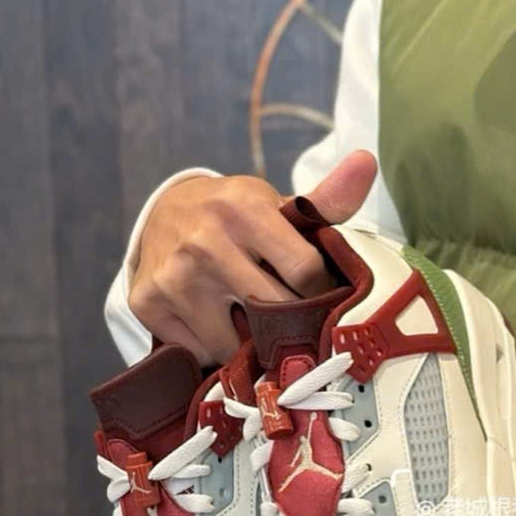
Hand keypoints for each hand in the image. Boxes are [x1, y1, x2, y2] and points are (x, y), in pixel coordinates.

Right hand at [128, 147, 378, 364]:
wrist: (164, 213)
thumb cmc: (235, 215)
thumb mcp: (277, 204)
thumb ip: (326, 201)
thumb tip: (367, 163)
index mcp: (244, 208)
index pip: (306, 273)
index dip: (320, 292)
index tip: (317, 294)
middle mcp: (205, 242)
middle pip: (274, 312)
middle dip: (289, 322)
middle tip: (289, 316)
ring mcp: (174, 277)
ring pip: (236, 343)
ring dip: (249, 341)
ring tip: (246, 315)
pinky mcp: (148, 305)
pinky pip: (202, 352)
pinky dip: (213, 346)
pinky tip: (213, 320)